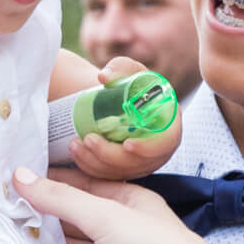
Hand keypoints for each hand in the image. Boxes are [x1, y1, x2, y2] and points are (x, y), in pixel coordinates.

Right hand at [14, 165, 243, 243]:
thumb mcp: (105, 215)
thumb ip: (61, 198)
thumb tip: (19, 175)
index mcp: (130, 203)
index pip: (85, 186)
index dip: (54, 182)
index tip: (17, 179)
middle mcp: (125, 233)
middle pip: (78, 222)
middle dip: (46, 218)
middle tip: (4, 212)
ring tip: (10, 242)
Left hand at [68, 58, 181, 180]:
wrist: (116, 100)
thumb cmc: (128, 83)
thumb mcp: (127, 70)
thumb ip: (120, 68)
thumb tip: (104, 77)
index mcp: (168, 125)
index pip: (166, 144)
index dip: (149, 149)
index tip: (127, 144)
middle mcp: (158, 149)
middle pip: (139, 163)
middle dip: (111, 156)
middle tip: (88, 139)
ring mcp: (142, 162)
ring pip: (120, 172)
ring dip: (95, 162)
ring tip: (75, 143)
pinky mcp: (125, 169)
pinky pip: (109, 176)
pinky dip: (91, 167)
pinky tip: (76, 152)